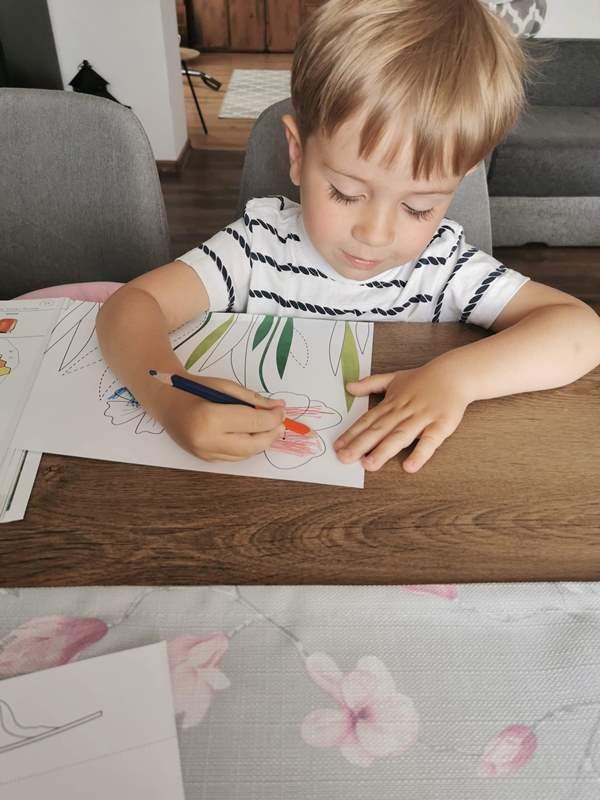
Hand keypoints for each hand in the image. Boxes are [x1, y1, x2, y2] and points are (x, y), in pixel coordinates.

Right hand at [157, 374, 285, 461]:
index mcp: (211, 417)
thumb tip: (278, 408)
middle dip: (271, 434)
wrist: (165, 402)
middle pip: (252, 445)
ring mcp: (204, 453)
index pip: (253, 422)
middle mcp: (207, 440)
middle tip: (281, 423)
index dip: (273, 418)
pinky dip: (247, 447)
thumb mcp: (224, 386)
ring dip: (261, 442)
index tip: (282, 411)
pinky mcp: (205, 459)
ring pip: (245, 455)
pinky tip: (251, 434)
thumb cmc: (194, 388)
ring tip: (268, 428)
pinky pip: (234, 457)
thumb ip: (252, 399)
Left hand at [333, 362, 470, 472]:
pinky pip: (430, 441)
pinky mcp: (441, 425)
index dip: (352, 433)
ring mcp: (422, 418)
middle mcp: (403, 411)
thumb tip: (349, 386)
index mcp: (391, 403)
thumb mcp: (394, 378)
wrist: (455, 374)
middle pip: (380, 429)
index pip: (368, 419)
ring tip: (369, 465)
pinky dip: (420, 453)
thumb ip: (371, 383)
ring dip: (384, 450)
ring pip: (401, 435)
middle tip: (344, 458)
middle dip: (360, 444)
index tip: (337, 446)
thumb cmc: (422, 380)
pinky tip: (409, 467)